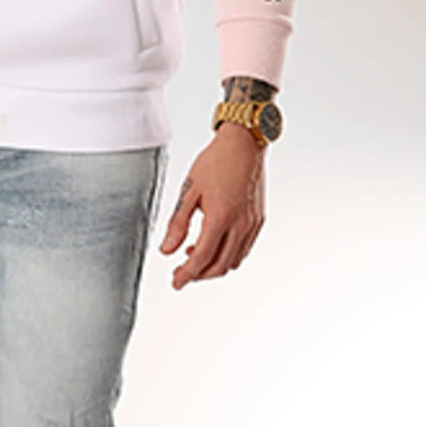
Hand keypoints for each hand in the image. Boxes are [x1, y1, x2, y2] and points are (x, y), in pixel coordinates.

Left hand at [158, 122, 265, 286]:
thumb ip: (177, 223)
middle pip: (219, 266)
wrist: (243, 144)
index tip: (175, 282)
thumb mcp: (189, 190)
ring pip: (233, 260)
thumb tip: (167, 249)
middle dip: (199, 274)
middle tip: (181, 273)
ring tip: (193, 255)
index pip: (202, 258)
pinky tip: (213, 243)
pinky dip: (228, 254)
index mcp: (220, 217)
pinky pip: (244, 248)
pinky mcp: (259, 220)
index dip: (186, 275)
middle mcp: (240, 225)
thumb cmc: (215, 161)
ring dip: (213, 265)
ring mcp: (253, 224)